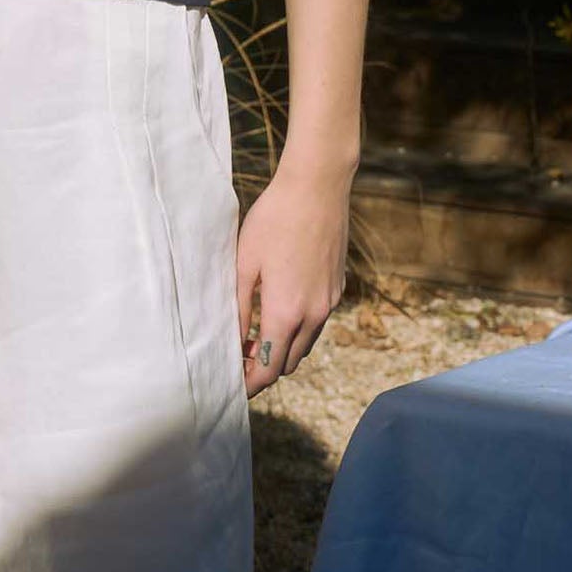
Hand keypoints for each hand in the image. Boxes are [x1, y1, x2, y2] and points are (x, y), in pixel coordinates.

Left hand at [237, 153, 352, 396]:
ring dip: (284, 347)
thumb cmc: (273, 219)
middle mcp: (314, 315)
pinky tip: (281, 305)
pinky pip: (318, 321)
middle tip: (240, 353)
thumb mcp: (245, 262)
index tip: (234, 384)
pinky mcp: (338, 287)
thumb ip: (238, 307)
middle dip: (265, 366)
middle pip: (289, 362)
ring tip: (257, 332)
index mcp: (286, 313)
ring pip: (306, 344)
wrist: (317, 187)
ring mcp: (330, 302)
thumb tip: (233, 341)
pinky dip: (299, 327)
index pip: (269, 369)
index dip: (251, 383)